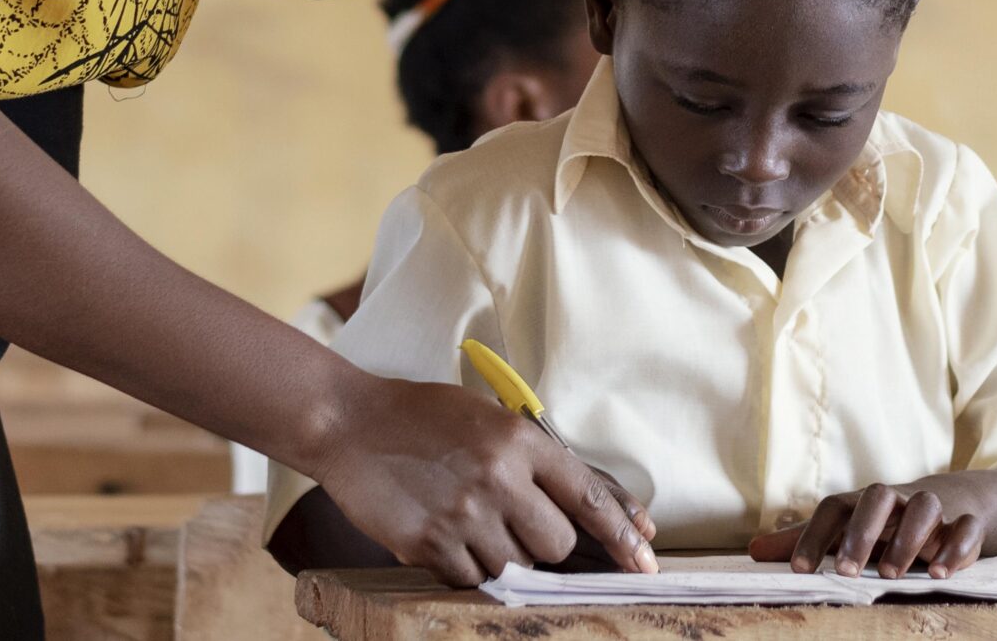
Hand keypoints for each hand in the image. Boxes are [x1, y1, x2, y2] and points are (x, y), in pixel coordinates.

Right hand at [305, 369, 653, 587]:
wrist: (351, 424)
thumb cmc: (426, 417)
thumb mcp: (492, 418)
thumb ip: (540, 458)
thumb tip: (595, 503)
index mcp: (520, 441)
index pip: (589, 497)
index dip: (623, 533)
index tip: (644, 556)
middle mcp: (499, 479)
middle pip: (556, 544)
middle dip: (547, 545)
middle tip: (517, 524)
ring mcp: (463, 515)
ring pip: (515, 567)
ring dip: (504, 556)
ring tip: (472, 521)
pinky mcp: (428, 544)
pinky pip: (471, 579)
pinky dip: (466, 568)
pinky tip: (448, 537)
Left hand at [748, 481, 986, 579]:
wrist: (954, 502)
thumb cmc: (887, 523)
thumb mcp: (847, 531)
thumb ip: (806, 542)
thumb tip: (752, 550)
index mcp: (863, 502)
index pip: (833, 508)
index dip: (813, 537)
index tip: (799, 572)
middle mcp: (898, 499)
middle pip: (878, 496)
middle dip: (862, 533)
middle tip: (847, 572)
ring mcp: (934, 508)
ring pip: (925, 507)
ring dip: (909, 539)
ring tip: (891, 575)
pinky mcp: (966, 523)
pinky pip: (966, 527)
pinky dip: (956, 548)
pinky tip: (941, 574)